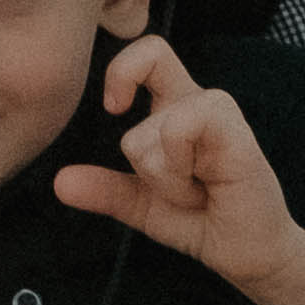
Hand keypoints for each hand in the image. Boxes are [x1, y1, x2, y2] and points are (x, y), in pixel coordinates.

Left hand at [51, 34, 304, 304]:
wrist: (244, 253)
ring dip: (163, 176)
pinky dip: (178, 170)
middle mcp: (196, 101)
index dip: (123, 68)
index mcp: (174, 106)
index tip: (115, 108)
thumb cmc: (200, 219)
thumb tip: (60, 183)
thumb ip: (104, 189)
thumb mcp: (142, 205)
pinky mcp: (236, 130)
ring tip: (194, 191)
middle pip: (146, 64)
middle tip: (173, 184)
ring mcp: (218, 112)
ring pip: (150, 127)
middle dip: (140, 150)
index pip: (148, 51)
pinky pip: (178, 129)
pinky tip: (205, 187)